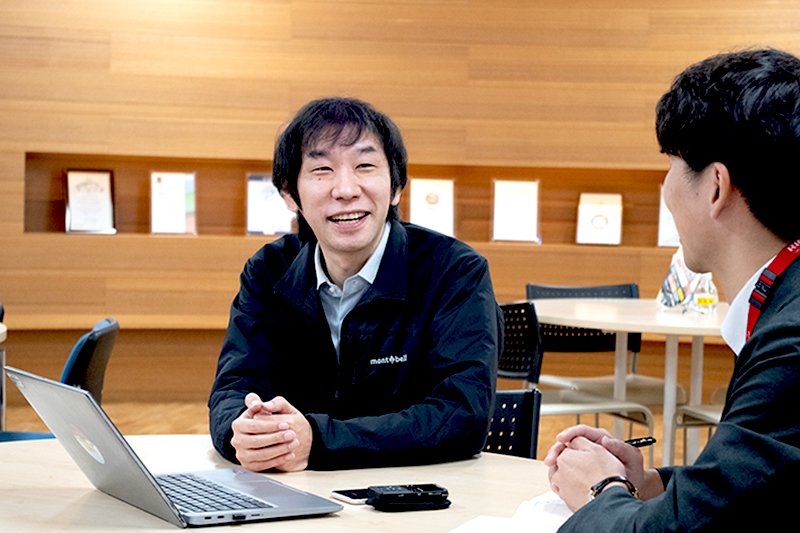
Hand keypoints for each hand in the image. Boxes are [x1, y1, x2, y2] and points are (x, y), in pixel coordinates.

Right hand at [230, 393, 312, 471]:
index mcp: (238, 424)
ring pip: (261, 455)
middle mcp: (236, 440)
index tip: (286, 424)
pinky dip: (278, 460)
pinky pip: (263, 465)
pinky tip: (290, 454)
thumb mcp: (266, 407)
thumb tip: (260, 405)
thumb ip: (264, 402)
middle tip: (292, 435)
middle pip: (257, 441)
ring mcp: (241, 454)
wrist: (267, 435)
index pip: (255, 425)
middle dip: (277, 438)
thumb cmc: (267, 419)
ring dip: (280, 450)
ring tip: (293, 444)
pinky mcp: (248, 465)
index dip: (271, 425)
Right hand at [545, 425, 662, 506]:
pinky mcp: (582, 466)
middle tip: (551, 458)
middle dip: (558, 447)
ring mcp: (586, 456)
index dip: (570, 433)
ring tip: (550, 465)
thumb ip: (622, 448)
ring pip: (566, 452)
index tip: (561, 438)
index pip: (582, 431)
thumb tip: (606, 440)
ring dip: (556, 457)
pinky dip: (560, 466)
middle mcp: (592, 446)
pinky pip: (568, 463)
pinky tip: (555, 472)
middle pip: (570, 441)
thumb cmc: (633, 473)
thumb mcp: (632, 459)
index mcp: (602, 440)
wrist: (631, 487)